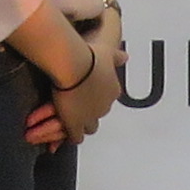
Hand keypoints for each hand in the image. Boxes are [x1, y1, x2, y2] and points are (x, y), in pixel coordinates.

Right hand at [18, 0, 119, 147]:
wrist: (73, 64)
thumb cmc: (87, 56)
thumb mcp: (107, 52)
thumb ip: (116, 57)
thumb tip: (125, 57)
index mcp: (112, 90)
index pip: (106, 100)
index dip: (94, 99)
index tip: (85, 95)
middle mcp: (104, 106)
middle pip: (98, 114)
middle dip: (88, 112)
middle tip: (75, 107)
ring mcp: (90, 117)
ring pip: (89, 128)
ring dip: (80, 125)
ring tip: (69, 122)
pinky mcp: (75, 124)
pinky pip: (76, 137)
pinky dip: (71, 136)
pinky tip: (64, 132)